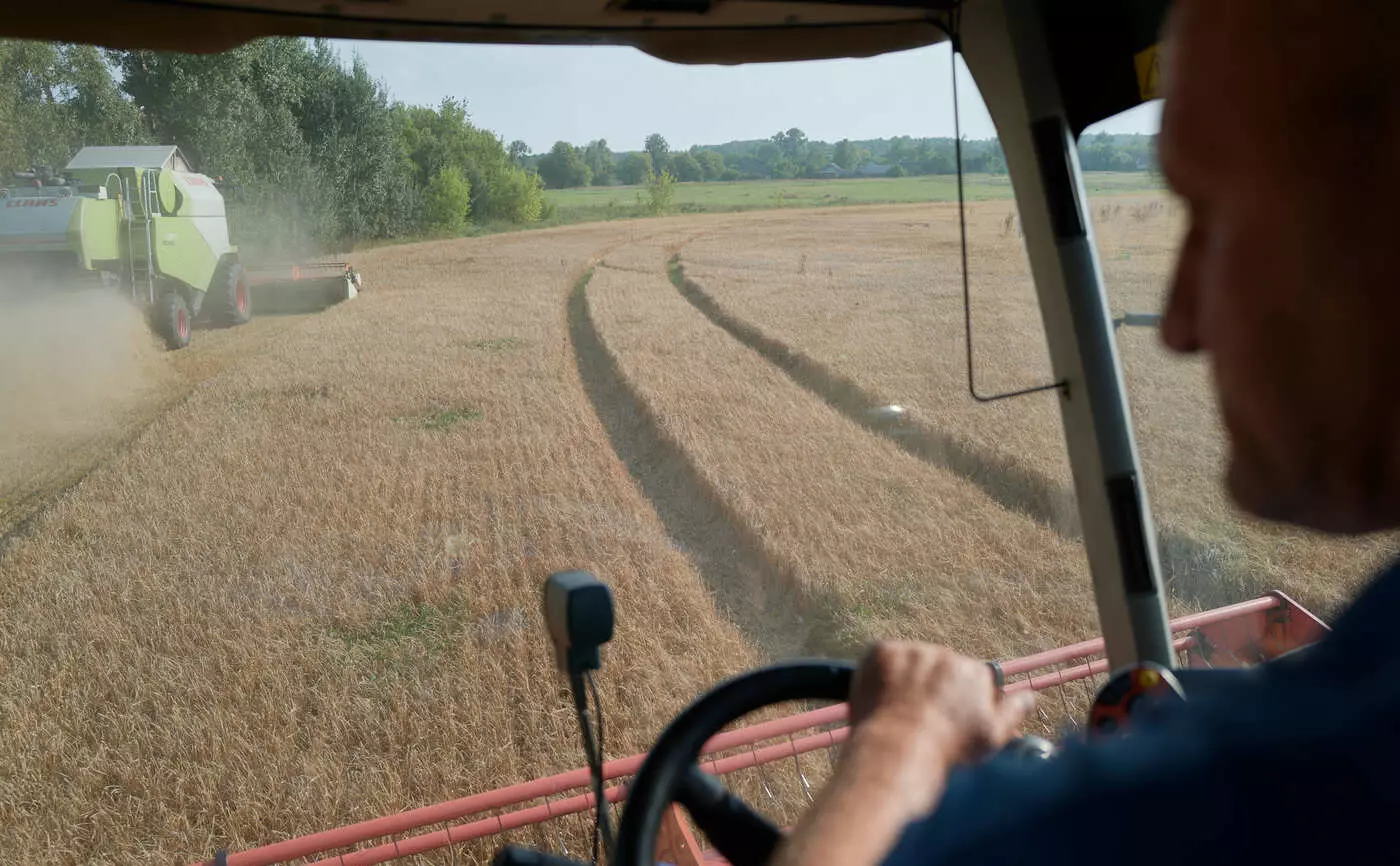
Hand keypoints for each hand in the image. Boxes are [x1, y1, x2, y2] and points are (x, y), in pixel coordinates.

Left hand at [844, 642, 1034, 813]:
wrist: (899, 748)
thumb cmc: (947, 749)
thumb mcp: (993, 736)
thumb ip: (1014, 710)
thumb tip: (1030, 696)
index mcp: (974, 671)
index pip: (968, 678)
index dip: (957, 700)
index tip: (946, 719)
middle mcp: (946, 654)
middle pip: (938, 667)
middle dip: (931, 687)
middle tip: (919, 716)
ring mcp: (912, 650)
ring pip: (910, 662)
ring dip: (907, 679)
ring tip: (899, 711)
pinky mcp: (882, 651)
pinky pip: (883, 659)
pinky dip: (881, 675)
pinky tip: (882, 699)